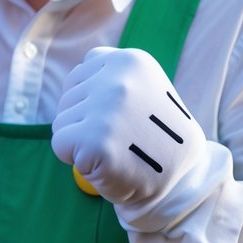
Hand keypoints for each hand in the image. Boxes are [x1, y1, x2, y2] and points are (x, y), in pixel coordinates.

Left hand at [51, 47, 207, 210]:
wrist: (183, 180)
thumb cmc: (154, 135)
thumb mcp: (144, 88)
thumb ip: (111, 76)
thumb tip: (74, 79)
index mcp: (131, 61)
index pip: (83, 71)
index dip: (93, 98)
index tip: (118, 115)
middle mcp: (118, 79)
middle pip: (69, 95)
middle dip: (85, 119)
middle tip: (120, 137)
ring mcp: (105, 109)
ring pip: (62, 119)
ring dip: (81, 139)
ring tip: (115, 149)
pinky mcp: (93, 141)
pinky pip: (60, 144)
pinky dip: (74, 157)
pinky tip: (103, 162)